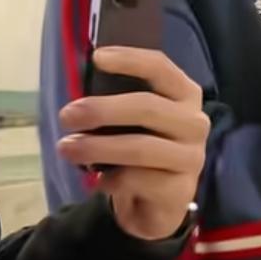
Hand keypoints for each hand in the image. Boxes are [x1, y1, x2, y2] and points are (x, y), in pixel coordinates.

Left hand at [57, 47, 208, 241]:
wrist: (158, 202)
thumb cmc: (141, 149)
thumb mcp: (133, 122)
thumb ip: (118, 104)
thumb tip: (81, 96)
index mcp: (184, 95)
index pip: (161, 68)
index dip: (130, 59)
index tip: (97, 57)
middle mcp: (194, 122)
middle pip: (148, 107)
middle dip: (102, 110)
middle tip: (67, 116)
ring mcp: (191, 157)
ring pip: (140, 148)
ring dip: (97, 147)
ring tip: (66, 148)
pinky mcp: (180, 189)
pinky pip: (138, 180)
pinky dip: (111, 179)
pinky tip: (99, 181)